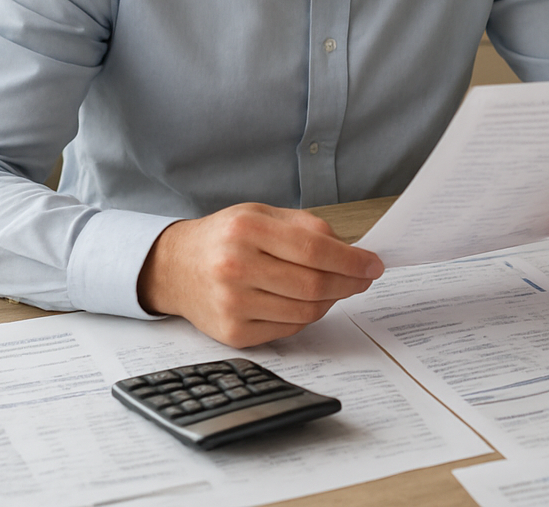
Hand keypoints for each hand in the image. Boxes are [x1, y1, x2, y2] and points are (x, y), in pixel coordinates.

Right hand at [138, 203, 383, 347]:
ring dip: (331, 300)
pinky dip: (306, 315)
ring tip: (334, 287)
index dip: (351, 260)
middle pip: (314, 284)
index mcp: (246, 230)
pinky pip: (289, 328)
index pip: (314, 249)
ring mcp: (233, 305)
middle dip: (349, 283)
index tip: (373, 265)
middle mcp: (235, 268)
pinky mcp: (233, 333)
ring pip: (306, 311)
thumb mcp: (262, 215)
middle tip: (363, 279)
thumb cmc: (226, 238)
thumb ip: (307, 228)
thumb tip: (353, 252)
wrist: (175, 267)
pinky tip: (305, 301)